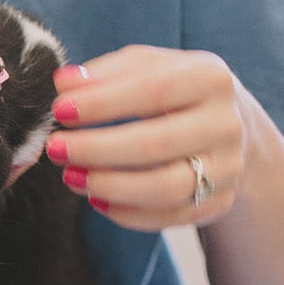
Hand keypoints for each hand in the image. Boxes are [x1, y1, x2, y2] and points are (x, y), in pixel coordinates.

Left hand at [47, 45, 251, 230]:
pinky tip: (95, 199)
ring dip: (109, 185)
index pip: (153, 90)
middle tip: (55, 149)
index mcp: (210, 78)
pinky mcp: (220, 201)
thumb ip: (105, 72)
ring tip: (70, 176)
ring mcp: (228, 166)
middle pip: (157, 144)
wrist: (226, 124)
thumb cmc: (172, 90)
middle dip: (97, 149)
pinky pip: (169, 217)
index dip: (102, 103)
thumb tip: (64, 82)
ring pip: (165, 187)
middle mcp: (226, 123)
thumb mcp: (146, 67)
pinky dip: (127, 213)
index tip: (60, 110)